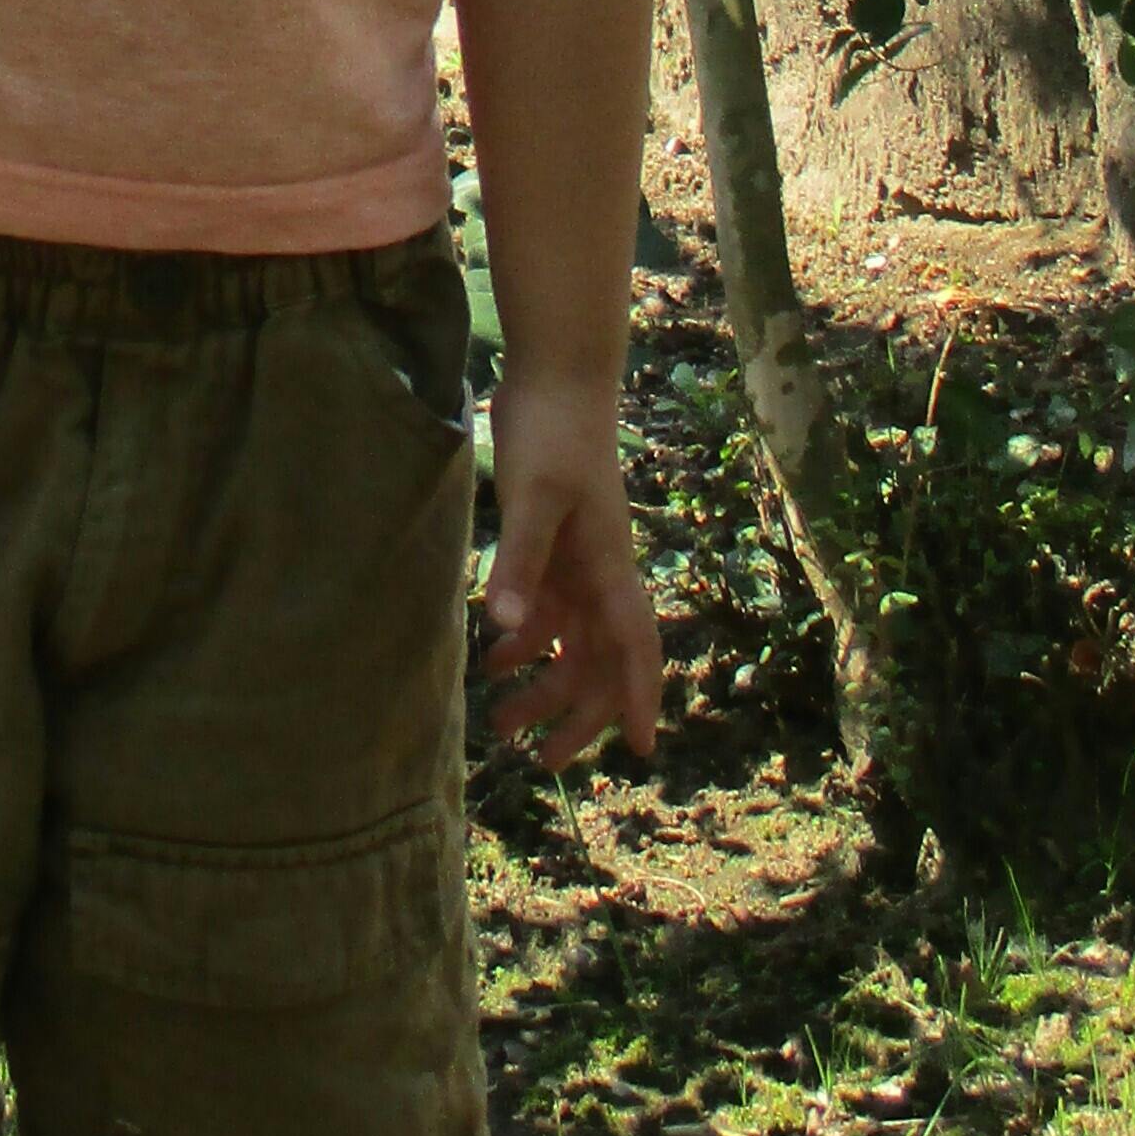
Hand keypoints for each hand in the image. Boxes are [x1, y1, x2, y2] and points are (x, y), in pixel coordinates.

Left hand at [476, 385, 661, 769]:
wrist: (555, 375)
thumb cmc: (553, 434)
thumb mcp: (533, 499)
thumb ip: (520, 563)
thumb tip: (508, 633)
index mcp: (610, 569)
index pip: (636, 648)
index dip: (639, 699)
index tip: (640, 751)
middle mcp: (600, 575)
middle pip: (599, 662)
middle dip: (575, 714)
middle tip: (540, 760)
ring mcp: (577, 561)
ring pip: (569, 644)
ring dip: (541, 685)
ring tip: (500, 724)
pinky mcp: (550, 544)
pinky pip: (544, 611)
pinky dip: (524, 640)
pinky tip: (493, 656)